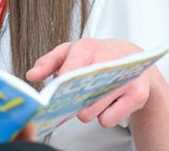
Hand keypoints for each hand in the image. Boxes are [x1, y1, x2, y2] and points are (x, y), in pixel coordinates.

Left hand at [26, 39, 155, 128]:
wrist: (133, 56)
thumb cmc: (98, 54)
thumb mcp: (70, 51)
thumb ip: (48, 62)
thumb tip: (32, 75)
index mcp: (87, 48)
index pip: (68, 71)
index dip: (60, 87)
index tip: (54, 94)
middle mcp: (108, 62)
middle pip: (79, 96)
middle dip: (72, 101)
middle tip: (74, 97)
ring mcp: (125, 80)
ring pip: (92, 111)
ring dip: (87, 110)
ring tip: (92, 97)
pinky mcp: (137, 96)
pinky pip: (108, 120)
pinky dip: (104, 117)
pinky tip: (107, 103)